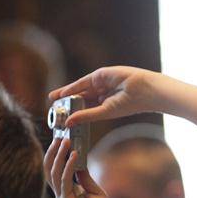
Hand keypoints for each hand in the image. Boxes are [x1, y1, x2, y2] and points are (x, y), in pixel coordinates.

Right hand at [44, 137, 116, 197]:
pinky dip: (69, 167)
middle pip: (51, 168)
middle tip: (60, 135)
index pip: (59, 169)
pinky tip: (74, 156)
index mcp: (69, 191)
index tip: (63, 138)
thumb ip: (86, 179)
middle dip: (54, 151)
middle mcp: (62, 194)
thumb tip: (80, 162)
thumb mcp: (96, 194)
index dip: (58, 154)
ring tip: (65, 140)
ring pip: (54, 172)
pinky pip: (65, 182)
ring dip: (60, 155)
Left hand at [48, 66, 164, 126]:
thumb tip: (69, 121)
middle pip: (80, 98)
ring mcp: (100, 84)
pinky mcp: (100, 75)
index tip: (61, 119)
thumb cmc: (130, 104)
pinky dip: (72, 88)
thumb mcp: (105, 112)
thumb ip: (86, 115)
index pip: (86, 108)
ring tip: (53, 99)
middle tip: (53, 108)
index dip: (74, 112)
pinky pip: (83, 82)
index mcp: (105, 104)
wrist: (143, 90)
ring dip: (66, 94)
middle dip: (67, 103)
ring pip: (79, 90)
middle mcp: (102, 94)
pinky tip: (62, 93)